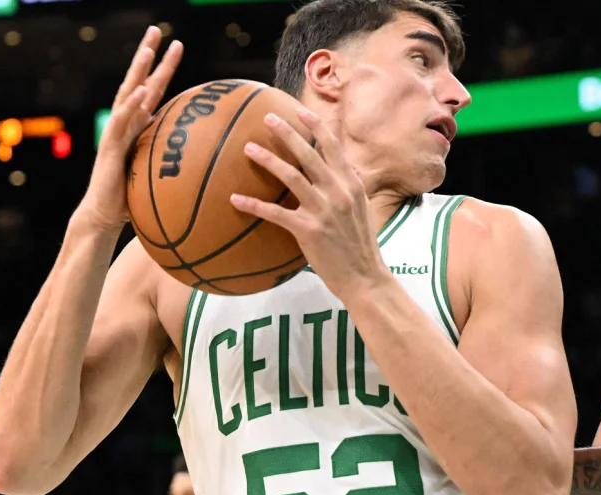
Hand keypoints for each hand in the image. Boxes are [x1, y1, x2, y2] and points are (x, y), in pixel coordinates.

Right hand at [76, 26, 182, 233]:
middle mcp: (125, 123)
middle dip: (148, 56)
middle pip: (138, 81)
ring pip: (128, 94)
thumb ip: (177, 162)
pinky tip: (143, 90)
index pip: (152, 90)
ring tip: (150, 50)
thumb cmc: (132, 199)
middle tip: (158, 30)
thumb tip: (210, 162)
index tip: (176, 46)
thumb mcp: (160, 175)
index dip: (163, 69)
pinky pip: (122, 122)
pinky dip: (134, 105)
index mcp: (137, 126)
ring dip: (139, 71)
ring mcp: (115, 132)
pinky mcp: (110, 146)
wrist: (104, 215)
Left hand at [230, 108, 391, 300]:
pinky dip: (253, 205)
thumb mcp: (361, 209)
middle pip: (309, 154)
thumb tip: (339, 170)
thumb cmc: (360, 245)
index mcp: (352, 185)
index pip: (333, 147)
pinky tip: (235, 199)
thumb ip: (348, 187)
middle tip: (267, 118)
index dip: (316, 126)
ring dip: (268, 160)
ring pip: (291, 176)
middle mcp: (339, 192)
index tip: (299, 110)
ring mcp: (323, 210)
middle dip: (287, 133)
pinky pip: (275, 213)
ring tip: (248, 148)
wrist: (365, 277)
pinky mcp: (308, 230)